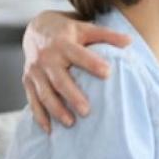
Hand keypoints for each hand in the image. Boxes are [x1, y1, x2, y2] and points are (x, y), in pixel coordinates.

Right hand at [21, 10, 130, 132]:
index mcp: (63, 44)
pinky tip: (50, 129)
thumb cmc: (68, 32)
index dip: (92, 63)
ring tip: (71, 123)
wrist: (37, 30)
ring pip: (44, 93)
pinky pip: (32, 100)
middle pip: (59, 80)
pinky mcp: (28, 81)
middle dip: (72, 96)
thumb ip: (108, 35)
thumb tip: (130, 41)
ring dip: (56, 110)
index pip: (78, 55)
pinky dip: (40, 116)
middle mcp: (47, 58)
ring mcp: (35, 71)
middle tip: (87, 111)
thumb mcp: (87, 29)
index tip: (108, 73)